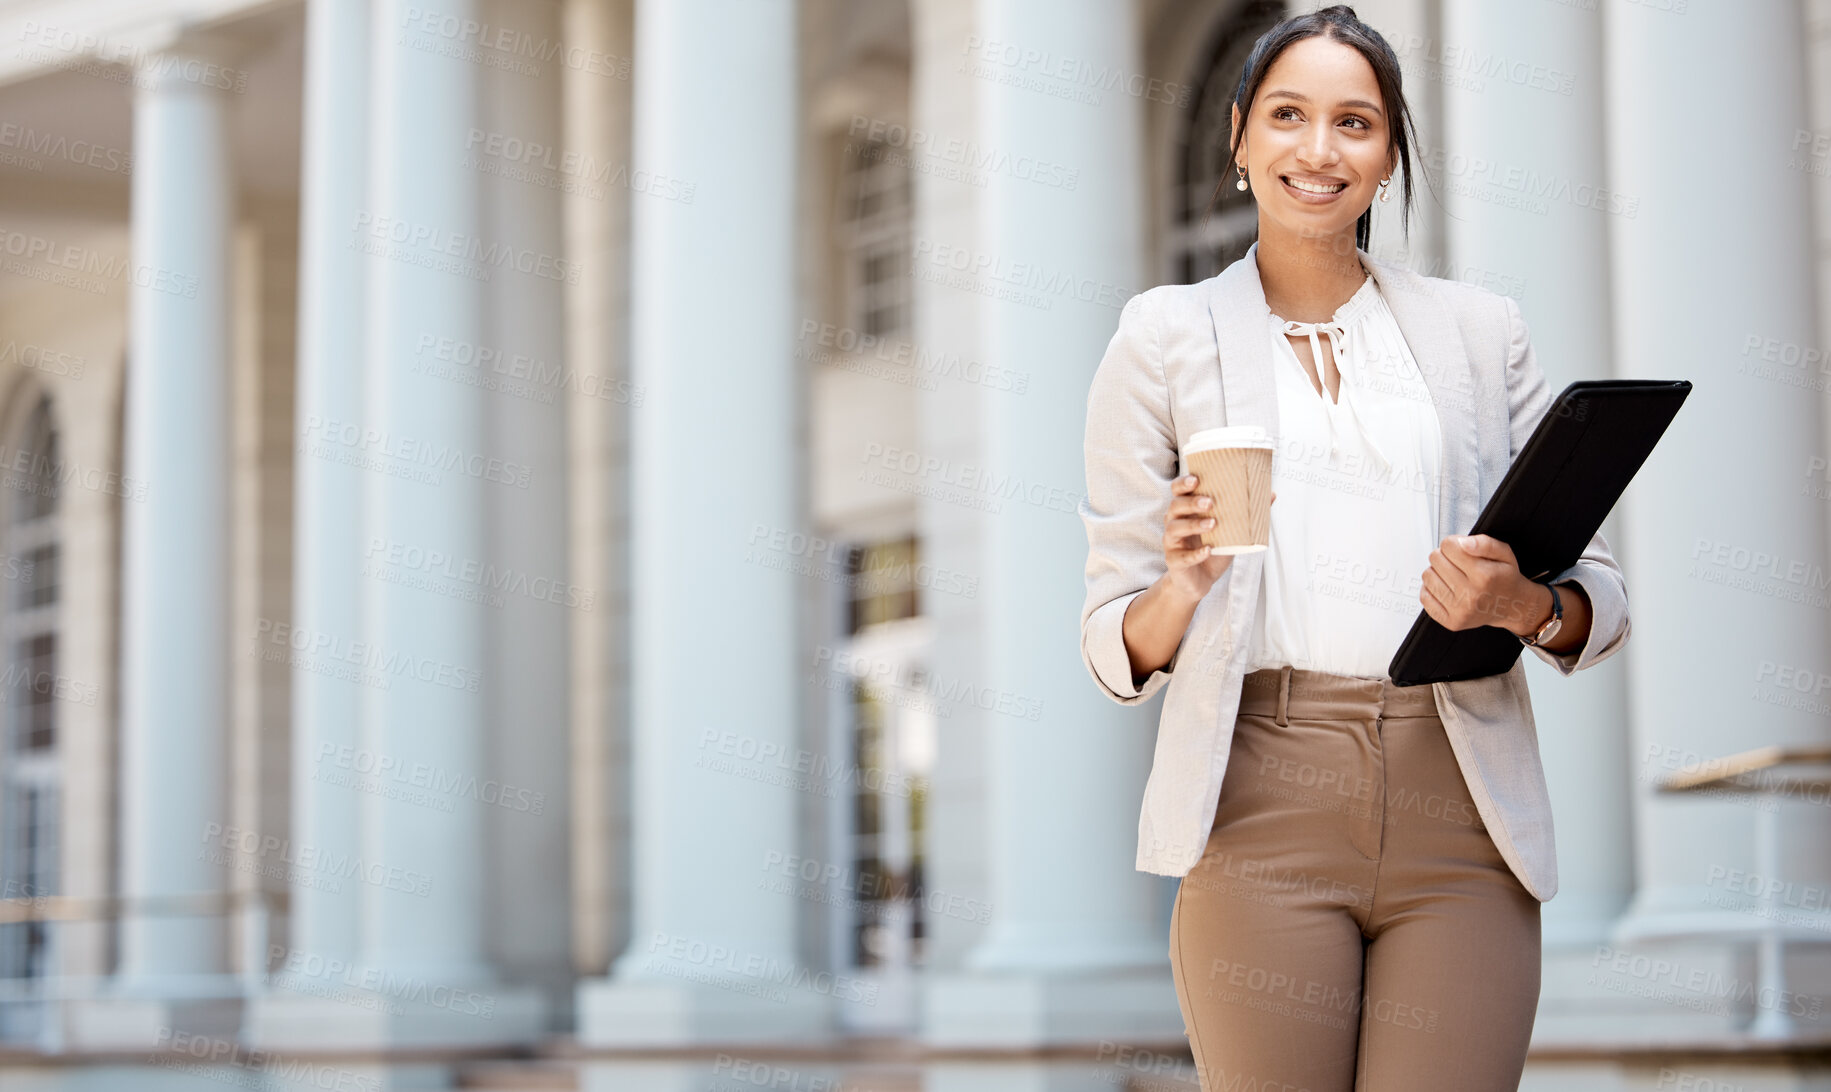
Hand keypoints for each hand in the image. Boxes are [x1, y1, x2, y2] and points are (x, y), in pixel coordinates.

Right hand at [1162, 474, 1275, 603]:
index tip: (1196, 479)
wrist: (1200, 581)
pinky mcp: (1175, 561)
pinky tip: (1208, 550)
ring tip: (1213, 524)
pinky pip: (1182, 556)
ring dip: (1194, 525)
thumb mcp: (1231, 531)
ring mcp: (1172, 543)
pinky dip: (1195, 553)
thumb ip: (1246, 514)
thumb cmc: (1213, 550)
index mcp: (1186, 511)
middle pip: (1175, 506)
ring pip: (1174, 528)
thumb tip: (1271, 494)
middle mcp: (1175, 523)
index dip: (1183, 483)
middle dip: (1191, 502)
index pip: (1178, 491)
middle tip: (1210, 502)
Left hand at [1419, 534, 1548, 634]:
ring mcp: (1460, 610)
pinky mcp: (1451, 621)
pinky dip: (1431, 589)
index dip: (1453, 543)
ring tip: (1452, 575)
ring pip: (1427, 576)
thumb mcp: (1504, 553)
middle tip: (1458, 563)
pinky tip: (1446, 588)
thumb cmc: (1504, 578)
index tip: (1461, 549)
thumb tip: (1462, 543)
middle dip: (1444, 556)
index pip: (1448, 546)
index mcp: (1484, 575)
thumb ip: (1484, 543)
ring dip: (1437, 572)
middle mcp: (1471, 594)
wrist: (1512, 606)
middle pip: (1435, 559)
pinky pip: (1424, 597)